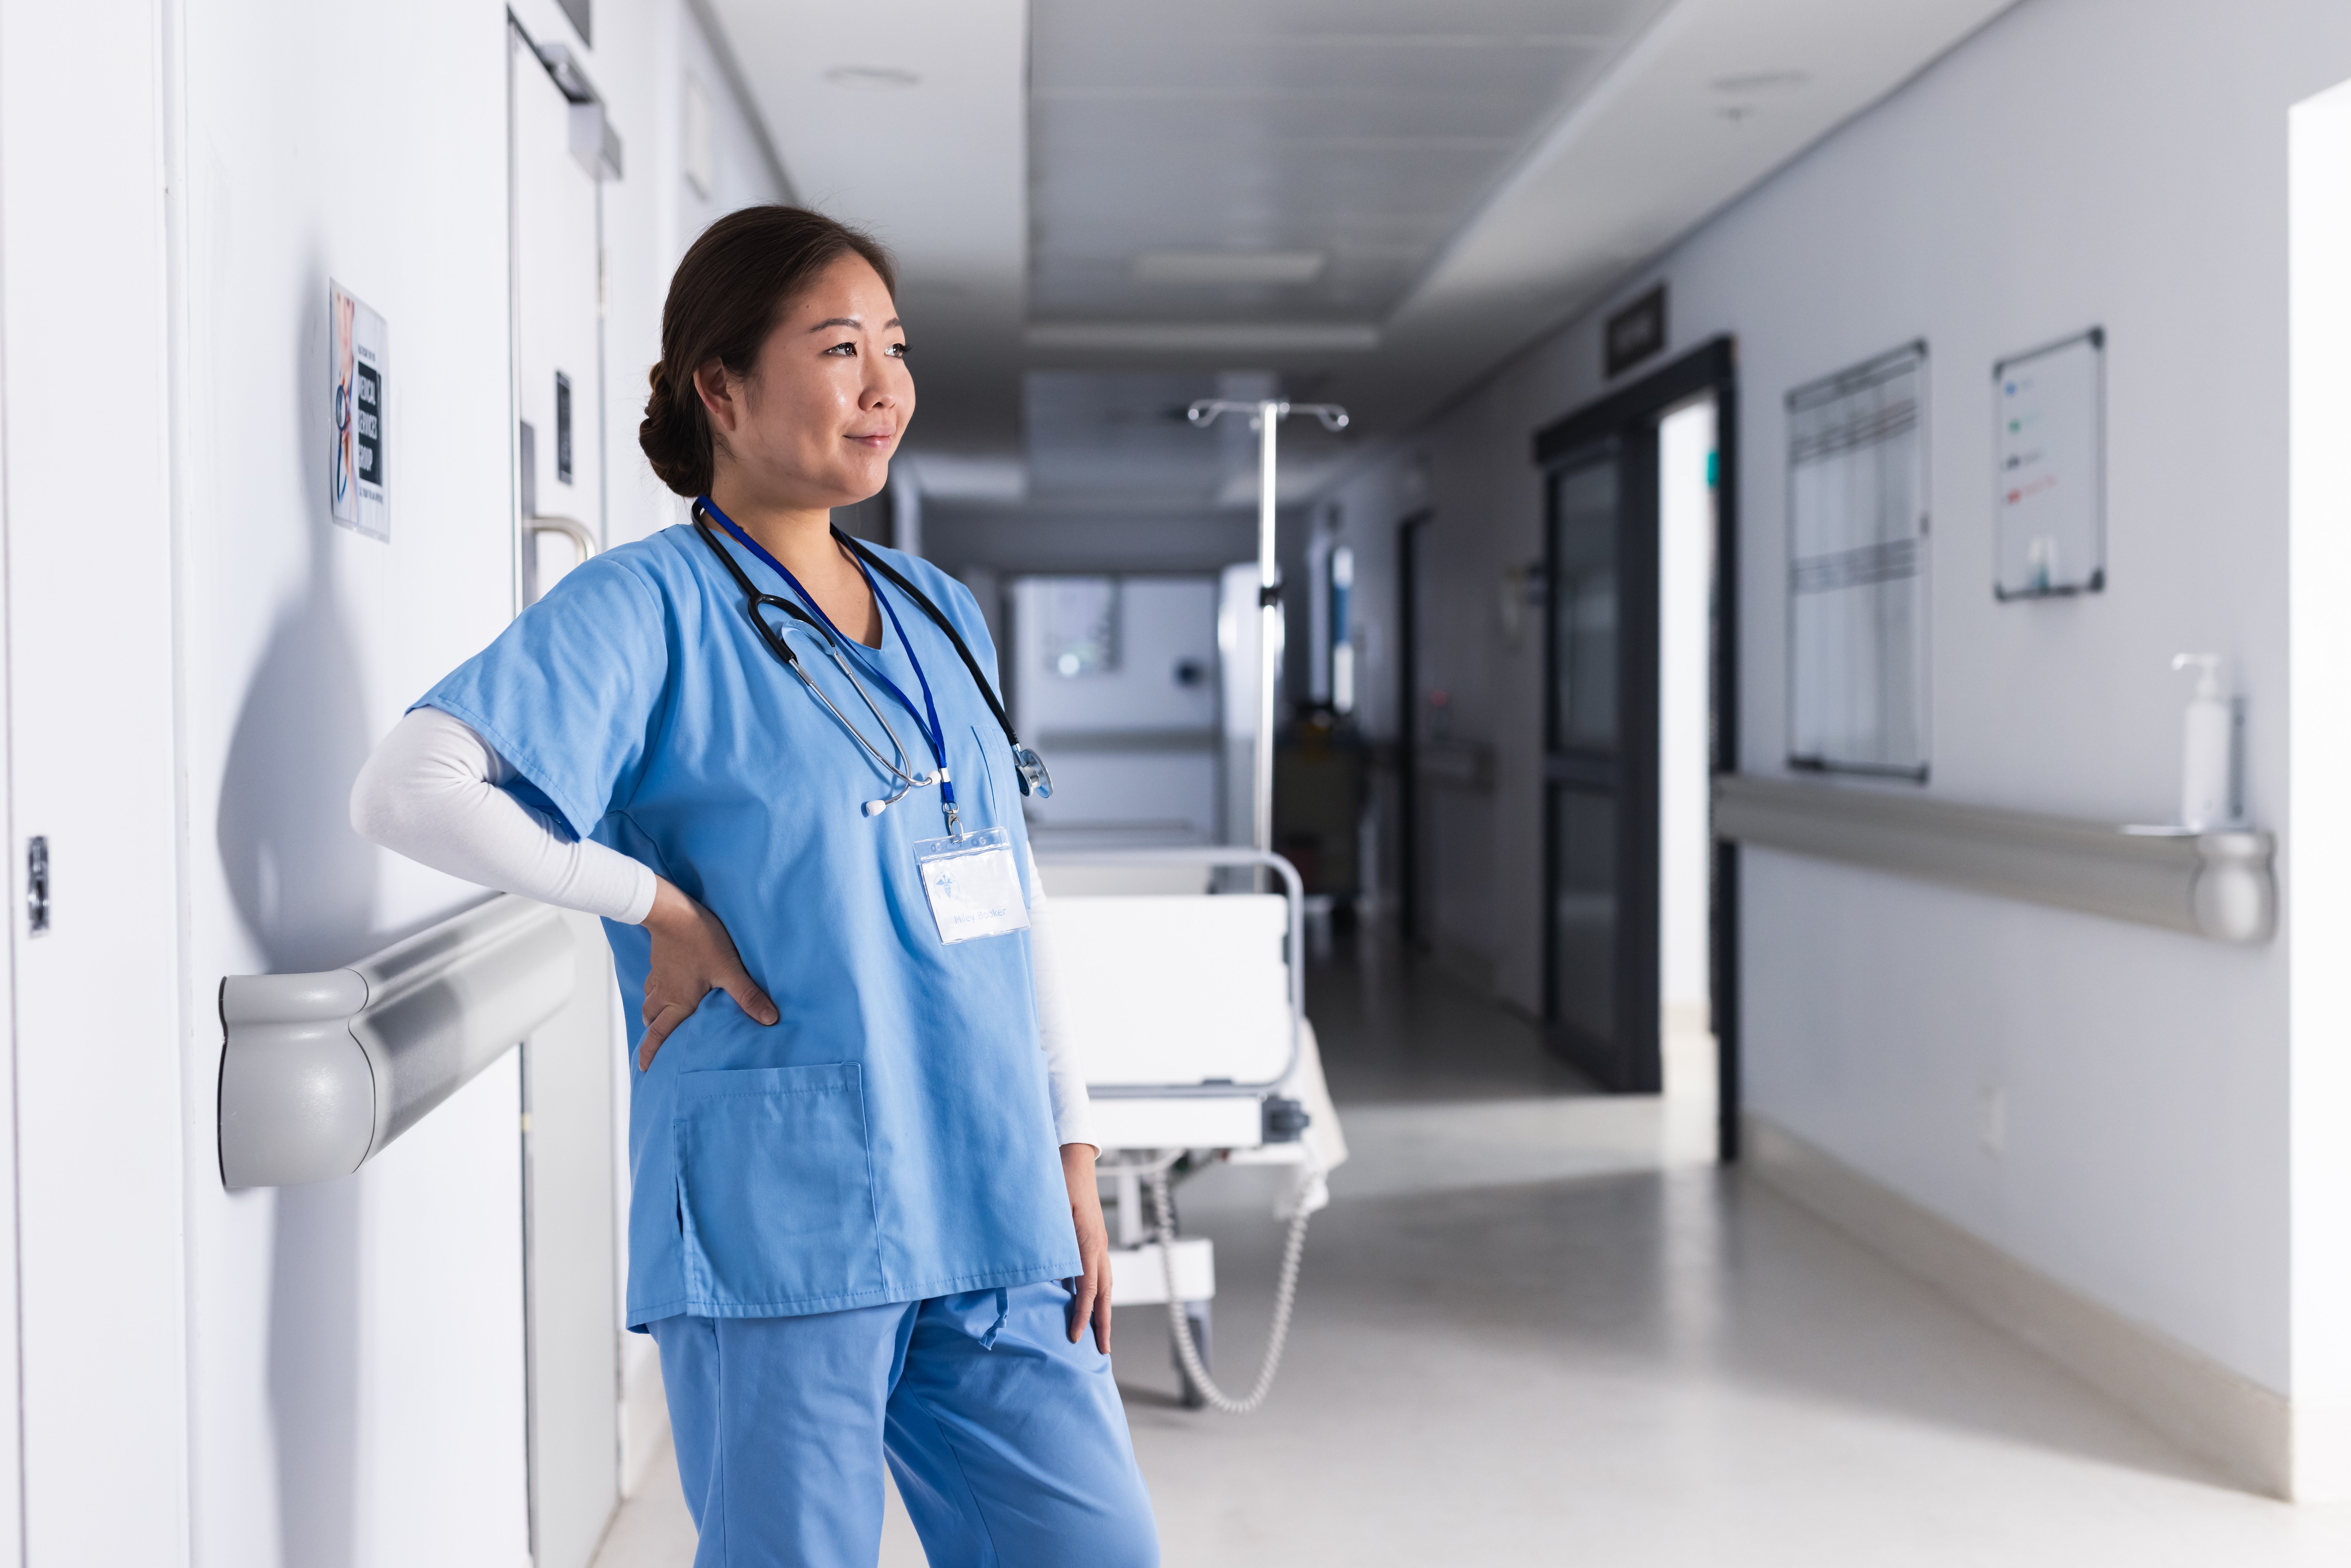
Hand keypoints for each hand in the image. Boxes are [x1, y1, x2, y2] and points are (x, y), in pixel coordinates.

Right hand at [637, 878, 777, 1069]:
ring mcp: (659, 975)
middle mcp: (664, 992)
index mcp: (678, 1002)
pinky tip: (667, 985)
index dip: (650, 1052)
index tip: (643, 1067)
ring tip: (660, 1019)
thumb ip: (747, 995)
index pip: (659, 1034)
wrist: (672, 911)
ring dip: (654, 1013)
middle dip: (653, 1034)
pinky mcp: (659, 960)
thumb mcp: (729, 969)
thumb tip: (770, 1019)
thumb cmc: (699, 939)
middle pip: (652, 1020)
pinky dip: (657, 991)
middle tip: (656, 1043)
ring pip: (650, 1001)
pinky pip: (653, 983)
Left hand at [1062, 1143, 1111, 1352]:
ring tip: (1102, 1334)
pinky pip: (1100, 1272)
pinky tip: (1090, 1302)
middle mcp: (1098, 1245)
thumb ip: (1046, 1241)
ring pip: (1106, 1283)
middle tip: (1102, 1351)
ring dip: (1104, 1310)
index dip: (1082, 1314)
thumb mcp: (1048, 1211)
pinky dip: (1099, 1292)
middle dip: (1103, 1322)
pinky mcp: (1094, 1238)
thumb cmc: (1056, 1182)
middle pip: (1104, 1291)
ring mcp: (1099, 1242)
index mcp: (1087, 1242)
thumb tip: (1040, 1270)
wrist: (1072, 1159)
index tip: (1075, 1337)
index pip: (1088, 1287)